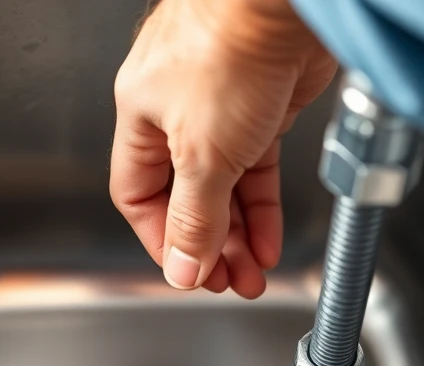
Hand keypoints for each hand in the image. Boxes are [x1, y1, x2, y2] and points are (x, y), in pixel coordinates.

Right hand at [110, 0, 336, 297]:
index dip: (162, 240)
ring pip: (225, 184)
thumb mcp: (203, 154)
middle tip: (226, 280)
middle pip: (186, 195)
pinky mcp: (266, 101)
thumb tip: (184, 265)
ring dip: (239, 233)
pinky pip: (257, 165)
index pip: (139, 196)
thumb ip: (194, 217)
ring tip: (252, 271)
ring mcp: (223, 104)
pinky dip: (263, 204)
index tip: (188, 272)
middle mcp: (177, 109)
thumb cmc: (231, 45)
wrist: (285, 1)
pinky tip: (269, 236)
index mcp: (141, 114)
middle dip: (208, 244)